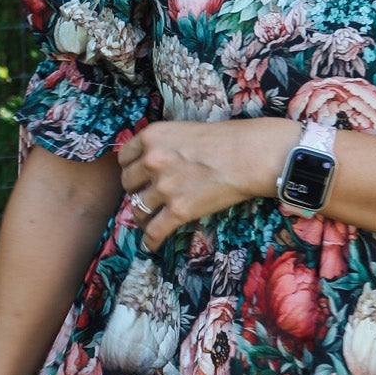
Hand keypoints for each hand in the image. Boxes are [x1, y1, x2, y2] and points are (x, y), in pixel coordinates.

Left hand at [116, 118, 293, 250]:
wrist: (251, 155)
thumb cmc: (227, 139)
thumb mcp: (185, 130)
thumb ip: (165, 145)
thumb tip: (154, 164)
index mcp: (152, 136)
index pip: (124, 158)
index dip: (131, 168)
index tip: (138, 176)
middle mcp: (152, 160)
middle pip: (128, 183)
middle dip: (137, 191)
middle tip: (148, 195)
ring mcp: (164, 187)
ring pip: (139, 209)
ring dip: (143, 217)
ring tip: (151, 221)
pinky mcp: (179, 210)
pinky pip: (155, 231)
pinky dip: (150, 240)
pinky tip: (151, 244)